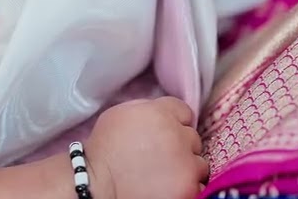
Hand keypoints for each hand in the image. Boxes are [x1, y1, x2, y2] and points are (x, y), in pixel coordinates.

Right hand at [84, 97, 207, 198]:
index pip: (184, 111)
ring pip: (199, 163)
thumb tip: (163, 112)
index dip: (174, 122)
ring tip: (163, 175)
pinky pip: (199, 185)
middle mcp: (177, 136)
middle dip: (180, 146)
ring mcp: (186, 164)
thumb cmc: (103, 152)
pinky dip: (187, 187)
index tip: (165, 134)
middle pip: (193, 137)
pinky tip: (168, 187)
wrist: (98, 186)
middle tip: (159, 157)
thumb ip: (147, 109)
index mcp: (159, 113)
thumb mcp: (119, 115)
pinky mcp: (189, 187)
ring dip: (186, 167)